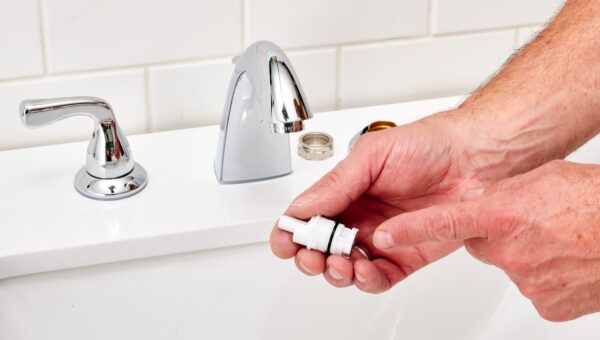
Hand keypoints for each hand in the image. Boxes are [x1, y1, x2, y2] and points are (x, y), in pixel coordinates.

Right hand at [270, 111, 503, 292]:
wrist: (476, 157)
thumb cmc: (428, 146)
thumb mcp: (373, 156)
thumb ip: (336, 184)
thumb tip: (302, 206)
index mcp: (345, 191)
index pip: (306, 217)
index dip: (290, 232)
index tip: (286, 241)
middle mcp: (359, 217)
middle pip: (320, 249)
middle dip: (310, 257)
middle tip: (314, 255)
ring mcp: (381, 238)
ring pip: (345, 268)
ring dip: (336, 272)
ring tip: (341, 263)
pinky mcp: (406, 255)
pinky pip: (379, 277)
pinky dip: (368, 280)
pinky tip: (367, 268)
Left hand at [375, 160, 599, 320]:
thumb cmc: (594, 202)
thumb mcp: (540, 179)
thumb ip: (498, 192)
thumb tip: (477, 198)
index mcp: (503, 214)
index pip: (444, 222)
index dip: (410, 230)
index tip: (381, 237)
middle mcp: (509, 251)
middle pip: (481, 244)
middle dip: (495, 233)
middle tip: (529, 220)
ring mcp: (528, 280)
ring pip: (508, 265)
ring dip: (524, 252)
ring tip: (556, 235)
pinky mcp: (546, 304)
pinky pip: (531, 286)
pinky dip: (543, 273)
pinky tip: (563, 256)